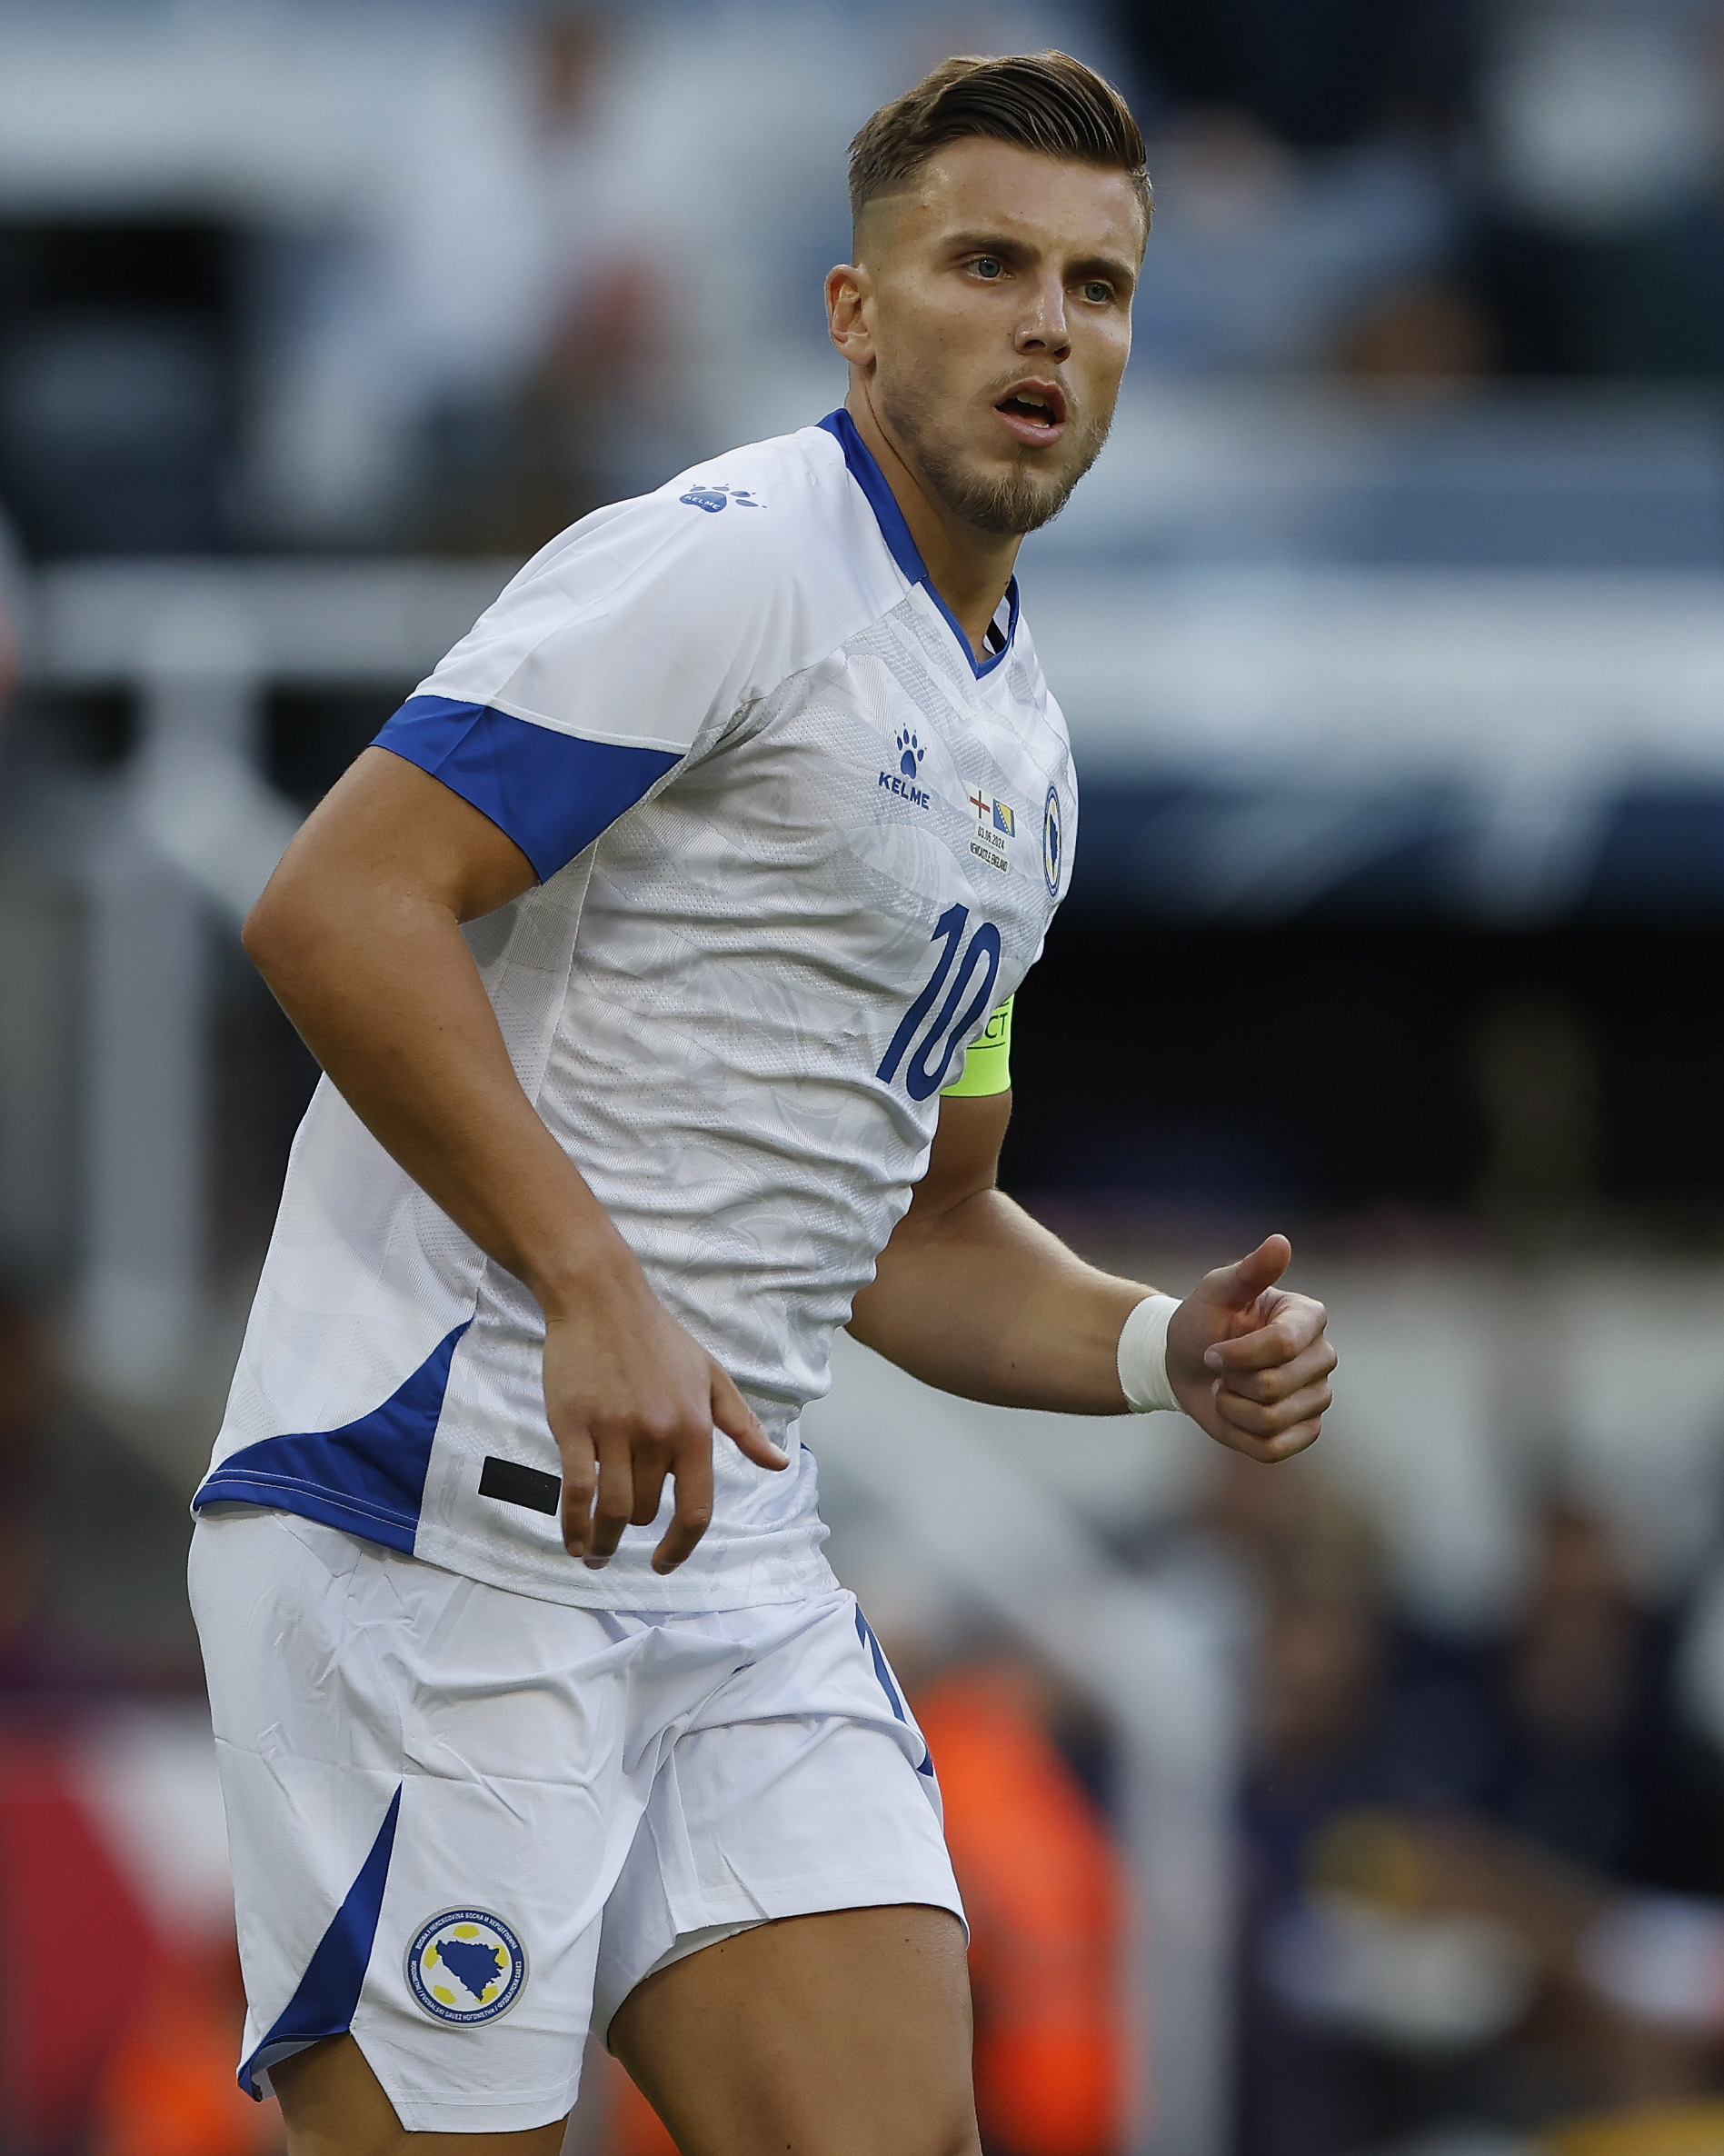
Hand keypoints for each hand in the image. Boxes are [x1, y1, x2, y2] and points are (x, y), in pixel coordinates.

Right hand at [541, 1260, 786, 1572]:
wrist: (601, 1299)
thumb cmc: (659, 1338)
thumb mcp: (711, 1377)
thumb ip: (743, 1426)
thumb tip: (779, 1464)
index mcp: (695, 1428)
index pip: (696, 1509)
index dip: (681, 1547)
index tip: (664, 1563)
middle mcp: (658, 1434)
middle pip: (646, 1512)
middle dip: (634, 1531)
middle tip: (620, 1534)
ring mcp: (614, 1431)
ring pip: (612, 1510)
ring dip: (603, 1541)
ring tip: (594, 1553)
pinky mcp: (574, 1425)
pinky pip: (575, 1491)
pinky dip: (573, 1526)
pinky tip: (574, 1540)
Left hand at [1165, 1234, 1333, 1462]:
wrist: (1184, 1363)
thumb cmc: (1202, 1321)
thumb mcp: (1217, 1291)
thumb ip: (1250, 1271)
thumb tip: (1281, 1241)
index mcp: (1308, 1317)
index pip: (1283, 1345)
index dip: (1237, 1354)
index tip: (1213, 1349)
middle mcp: (1321, 1357)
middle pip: (1276, 1386)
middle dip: (1232, 1380)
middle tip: (1220, 1367)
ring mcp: (1317, 1396)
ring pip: (1273, 1420)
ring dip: (1232, 1408)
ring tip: (1227, 1389)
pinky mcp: (1305, 1430)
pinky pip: (1273, 1448)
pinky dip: (1240, 1434)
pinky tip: (1235, 1413)